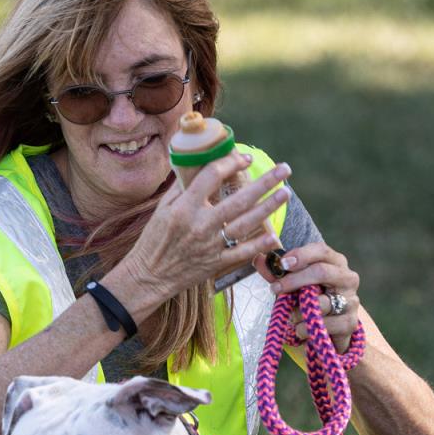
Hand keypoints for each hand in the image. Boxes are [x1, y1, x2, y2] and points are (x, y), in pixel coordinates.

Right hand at [106, 153, 291, 317]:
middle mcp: (200, 225)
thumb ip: (182, 188)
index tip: (244, 157)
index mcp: (184, 208)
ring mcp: (210, 245)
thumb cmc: (153, 240)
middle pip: (239, 199)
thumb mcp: (161, 209)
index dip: (231, 163)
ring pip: (245, 223)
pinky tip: (275, 235)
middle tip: (284, 169)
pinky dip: (259, 245)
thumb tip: (200, 166)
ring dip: (268, 208)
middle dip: (264, 182)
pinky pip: (241, 252)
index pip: (212, 176)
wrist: (148, 276)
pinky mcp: (215, 263)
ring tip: (285, 193)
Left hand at [261, 241, 360, 345]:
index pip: (321, 250)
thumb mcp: (292, 285)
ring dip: (299, 311)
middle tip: (275, 289)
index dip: (301, 255)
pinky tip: (300, 329)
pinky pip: (324, 325)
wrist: (330, 331)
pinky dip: (306, 328)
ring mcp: (351, 301)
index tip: (282, 263)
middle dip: (295, 280)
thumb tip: (258, 259)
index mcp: (335, 262)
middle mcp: (347, 278)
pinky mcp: (350, 323)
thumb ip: (276, 273)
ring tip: (290, 315)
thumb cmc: (310, 300)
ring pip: (322, 303)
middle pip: (322, 272)